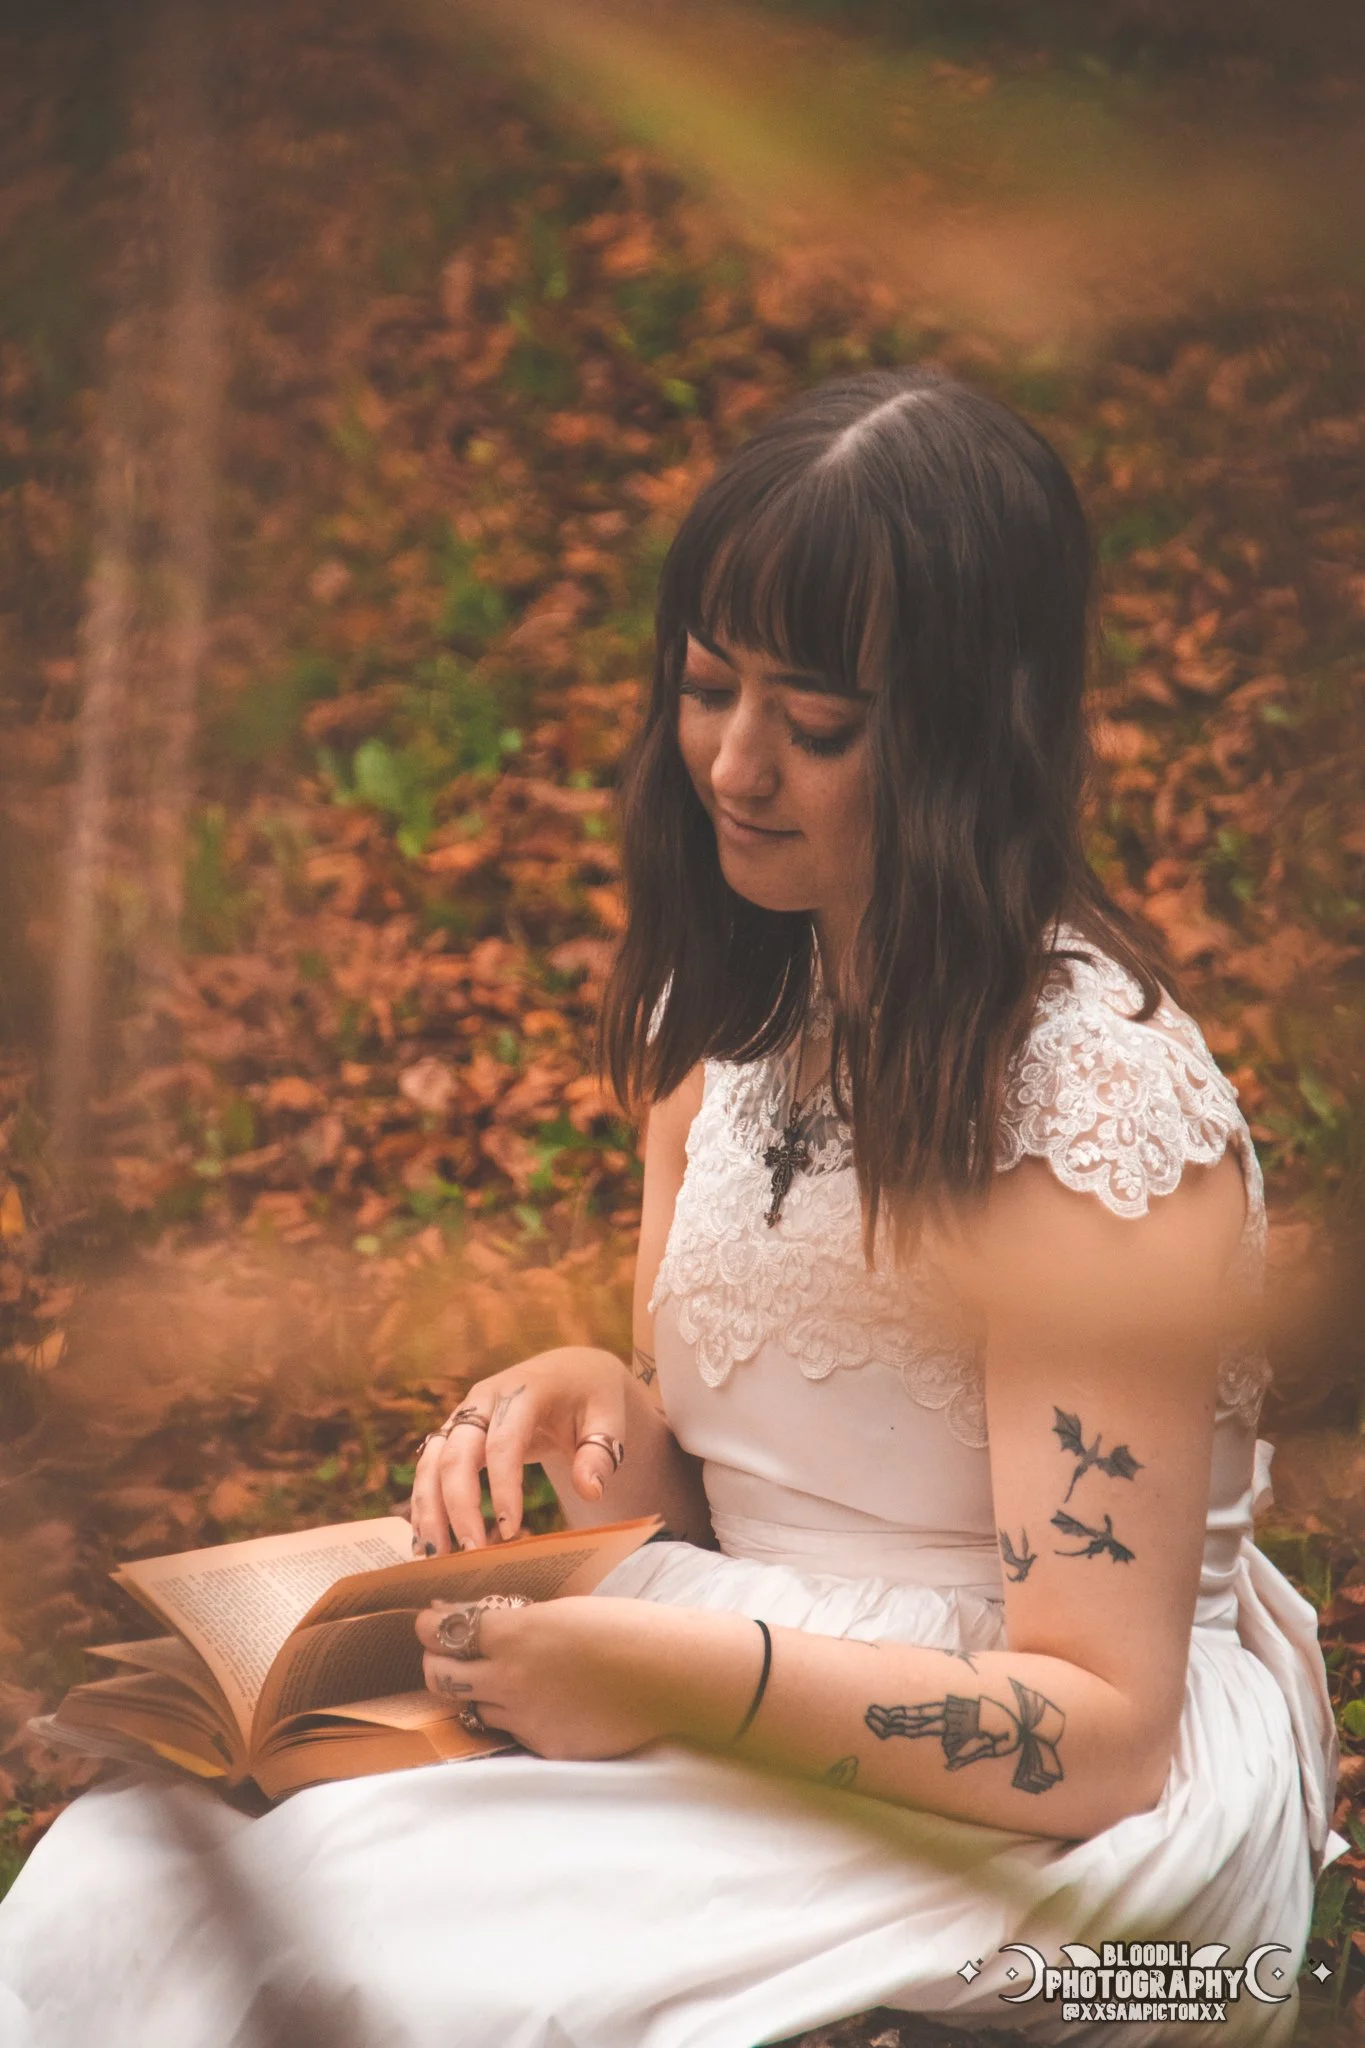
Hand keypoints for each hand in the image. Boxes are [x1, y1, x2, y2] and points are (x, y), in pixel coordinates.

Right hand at [409, 1346, 631, 1554]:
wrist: (568, 1372)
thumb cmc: (591, 1398)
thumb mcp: (608, 1419)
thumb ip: (599, 1454)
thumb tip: (589, 1492)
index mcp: (524, 1391)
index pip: (504, 1443)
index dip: (503, 1488)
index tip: (510, 1530)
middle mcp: (484, 1399)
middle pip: (457, 1453)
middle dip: (458, 1506)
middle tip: (471, 1552)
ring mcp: (464, 1415)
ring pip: (433, 1461)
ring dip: (429, 1508)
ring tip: (436, 1556)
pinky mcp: (455, 1433)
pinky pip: (431, 1468)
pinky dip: (424, 1503)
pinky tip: (426, 1539)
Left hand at [414, 1595, 752, 1759]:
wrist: (668, 1675)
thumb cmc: (624, 1629)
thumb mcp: (563, 1612)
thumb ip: (519, 1625)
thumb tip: (484, 1628)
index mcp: (513, 1633)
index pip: (443, 1629)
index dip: (429, 1624)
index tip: (428, 1620)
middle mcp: (508, 1677)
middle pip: (440, 1676)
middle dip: (434, 1663)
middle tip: (442, 1654)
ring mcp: (525, 1717)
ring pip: (473, 1708)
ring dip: (477, 1692)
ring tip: (495, 1680)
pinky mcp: (545, 1747)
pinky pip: (514, 1732)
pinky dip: (517, 1717)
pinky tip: (541, 1703)